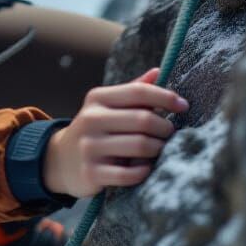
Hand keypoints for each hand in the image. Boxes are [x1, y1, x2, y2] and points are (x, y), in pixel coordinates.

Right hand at [42, 67, 188, 197]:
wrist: (61, 159)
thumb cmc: (96, 129)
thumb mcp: (107, 106)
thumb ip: (133, 90)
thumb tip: (158, 71)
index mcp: (97, 98)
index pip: (138, 92)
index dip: (165, 97)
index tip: (184, 106)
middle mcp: (91, 119)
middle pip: (143, 120)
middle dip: (165, 128)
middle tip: (172, 134)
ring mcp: (89, 146)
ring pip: (140, 146)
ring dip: (158, 149)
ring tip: (161, 149)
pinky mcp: (91, 172)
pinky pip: (129, 174)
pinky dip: (144, 171)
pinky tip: (146, 168)